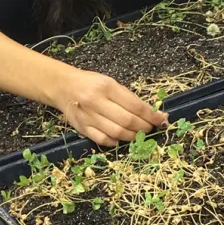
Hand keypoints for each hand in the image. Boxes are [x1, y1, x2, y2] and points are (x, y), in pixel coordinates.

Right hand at [51, 67, 167, 146]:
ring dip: (132, 136)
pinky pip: (103, 140)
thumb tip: (150, 112)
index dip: (151, 115)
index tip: (161, 119)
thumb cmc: (90, 83)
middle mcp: (96, 102)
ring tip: (139, 134)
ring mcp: (88, 117)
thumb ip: (127, 97)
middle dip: (144, 127)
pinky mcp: (82, 128)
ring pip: (117, 132)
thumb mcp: (109, 82)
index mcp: (106, 87)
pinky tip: (122, 138)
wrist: (63, 86)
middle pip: (127, 120)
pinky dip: (115, 141)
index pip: (134, 105)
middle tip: (151, 128)